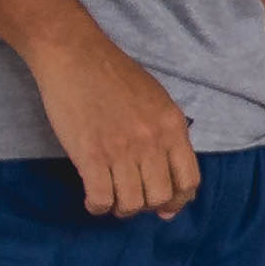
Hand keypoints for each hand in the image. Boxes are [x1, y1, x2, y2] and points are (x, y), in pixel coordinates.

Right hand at [38, 38, 197, 218]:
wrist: (76, 55)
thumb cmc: (116, 76)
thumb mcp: (159, 101)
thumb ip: (168, 134)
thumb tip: (170, 172)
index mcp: (173, 128)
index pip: (189, 180)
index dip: (179, 201)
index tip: (166, 207)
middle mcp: (152, 142)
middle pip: (161, 196)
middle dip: (148, 207)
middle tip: (133, 201)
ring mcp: (121, 149)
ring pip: (132, 203)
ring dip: (122, 209)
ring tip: (113, 200)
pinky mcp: (90, 154)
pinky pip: (101, 198)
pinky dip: (98, 207)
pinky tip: (94, 201)